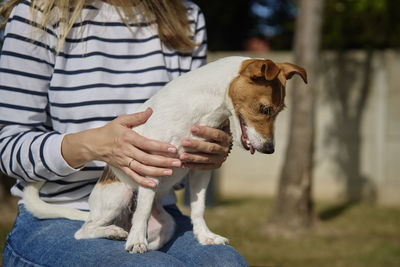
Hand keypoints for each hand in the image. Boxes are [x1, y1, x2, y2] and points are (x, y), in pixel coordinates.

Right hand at [62, 108, 180, 187]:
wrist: (93, 144)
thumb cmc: (109, 131)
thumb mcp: (122, 120)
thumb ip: (137, 117)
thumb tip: (151, 110)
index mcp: (128, 137)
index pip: (146, 143)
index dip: (160, 147)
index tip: (173, 149)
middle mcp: (126, 150)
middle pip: (147, 158)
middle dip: (163, 161)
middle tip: (178, 162)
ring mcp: (124, 161)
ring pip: (142, 169)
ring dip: (157, 172)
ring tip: (170, 172)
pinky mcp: (122, 168)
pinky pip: (133, 176)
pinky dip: (143, 181)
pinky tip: (154, 184)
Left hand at [179, 124, 231, 169]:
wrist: (223, 146)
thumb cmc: (216, 132)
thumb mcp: (219, 125)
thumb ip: (214, 119)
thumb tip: (204, 107)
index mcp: (226, 138)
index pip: (216, 134)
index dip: (205, 131)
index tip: (192, 128)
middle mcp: (224, 149)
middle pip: (210, 147)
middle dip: (196, 145)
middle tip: (184, 142)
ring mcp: (220, 159)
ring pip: (206, 159)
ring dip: (193, 157)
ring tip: (181, 156)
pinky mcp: (215, 166)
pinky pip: (203, 167)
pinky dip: (193, 166)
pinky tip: (183, 164)